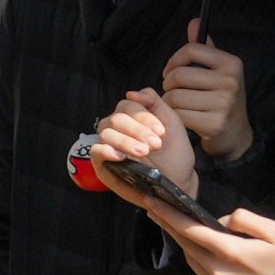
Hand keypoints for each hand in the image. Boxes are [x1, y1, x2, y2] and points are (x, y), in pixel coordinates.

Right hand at [87, 87, 201, 197]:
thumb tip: (131, 93)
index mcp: (132, 117)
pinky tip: (122, 157)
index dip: (144, 116)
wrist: (178, 182)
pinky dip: (107, 151)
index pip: (128, 105)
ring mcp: (109, 146)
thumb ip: (154, 103)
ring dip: (126, 141)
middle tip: (155, 145)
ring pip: (106, 132)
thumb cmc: (175, 154)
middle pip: (116, 118)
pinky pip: (95, 151)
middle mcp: (118, 129)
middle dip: (137, 130)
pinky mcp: (103, 165)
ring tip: (144, 153)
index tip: (161, 132)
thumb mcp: (171, 123)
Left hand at [140, 196, 274, 274]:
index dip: (169, 216)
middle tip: (154, 211)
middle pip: (186, 246)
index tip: (152, 204)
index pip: (190, 230)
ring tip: (176, 228)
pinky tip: (203, 252)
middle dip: (168, 226)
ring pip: (193, 262)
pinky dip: (202, 262)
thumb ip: (243, 220)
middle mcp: (218, 272)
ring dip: (184, 245)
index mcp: (230, 251)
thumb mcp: (273, 230)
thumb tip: (220, 223)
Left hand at [161, 32, 250, 160]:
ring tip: (177, 105)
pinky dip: (175, 117)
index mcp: (231, 63)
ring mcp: (224, 103)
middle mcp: (230, 81)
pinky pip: (179, 115)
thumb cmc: (221, 99)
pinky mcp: (214, 123)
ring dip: (169, 102)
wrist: (236, 134)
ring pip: (175, 96)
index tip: (171, 71)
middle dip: (168, 84)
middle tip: (172, 91)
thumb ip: (203, 48)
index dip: (174, 60)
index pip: (191, 50)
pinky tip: (182, 118)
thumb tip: (194, 23)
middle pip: (179, 75)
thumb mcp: (218, 71)